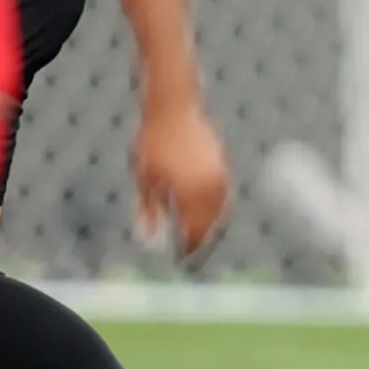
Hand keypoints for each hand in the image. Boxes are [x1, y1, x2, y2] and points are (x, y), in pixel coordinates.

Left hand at [134, 97, 229, 255]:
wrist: (173, 106)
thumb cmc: (153, 142)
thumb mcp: (145, 179)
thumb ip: (148, 211)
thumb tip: (148, 238)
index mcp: (190, 195)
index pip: (194, 234)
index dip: (188, 250)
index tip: (180, 261)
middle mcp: (210, 188)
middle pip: (210, 225)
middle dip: (200, 240)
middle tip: (191, 253)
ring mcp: (219, 175)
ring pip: (220, 211)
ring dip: (211, 225)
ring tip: (199, 235)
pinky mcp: (222, 163)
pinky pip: (223, 194)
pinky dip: (216, 207)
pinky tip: (206, 210)